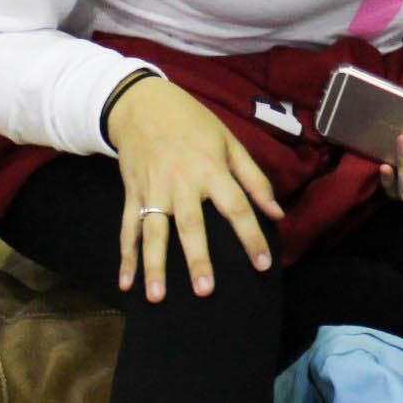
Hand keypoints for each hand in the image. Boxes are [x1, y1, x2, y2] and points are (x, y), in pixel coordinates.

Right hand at [108, 75, 282, 301]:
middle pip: (190, 225)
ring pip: (153, 233)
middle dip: (197, 259)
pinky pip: (127, 230)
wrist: (142, 104)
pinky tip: (126, 285)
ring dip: (154, 266)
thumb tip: (276, 214)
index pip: (236, 207)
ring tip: (157, 297)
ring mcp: (152, 191)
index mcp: (210, 169)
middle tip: (206, 291)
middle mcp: (180, 183)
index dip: (251, 236)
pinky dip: (125, 258)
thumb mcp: (230, 142)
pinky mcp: (132, 195)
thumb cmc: (194, 123)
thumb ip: (254, 179)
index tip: (263, 265)